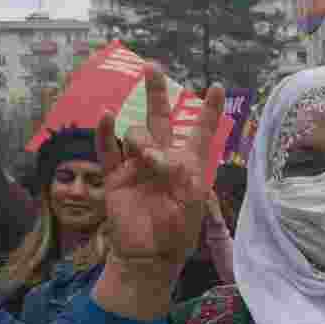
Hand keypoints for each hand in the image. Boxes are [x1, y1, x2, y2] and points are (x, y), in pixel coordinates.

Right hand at [97, 65, 223, 270]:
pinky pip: (108, 150)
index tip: (218, 87)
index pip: (201, 131)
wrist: (148, 256)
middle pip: (161, 119)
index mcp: (189, 164)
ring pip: (137, 134)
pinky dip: (106, 133)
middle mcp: (163, 160)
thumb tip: (155, 153)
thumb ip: (178, 171)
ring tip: (145, 157)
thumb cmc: (177, 232)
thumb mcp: (189, 200)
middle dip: (157, 93)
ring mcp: (137, 166)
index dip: (210, 110)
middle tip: (153, 67)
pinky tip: (107, 116)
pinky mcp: (116, 177)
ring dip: (141, 138)